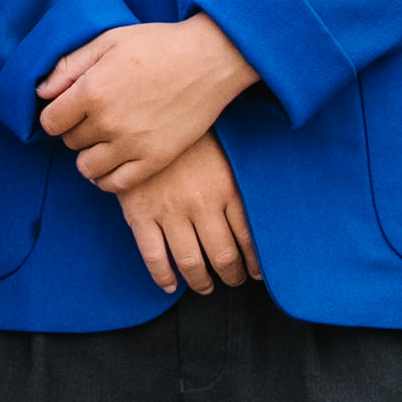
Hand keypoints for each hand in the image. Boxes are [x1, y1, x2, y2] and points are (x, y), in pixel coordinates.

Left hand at [38, 14, 261, 194]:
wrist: (210, 59)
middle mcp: (108, 122)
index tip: (70, 108)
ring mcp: (132, 144)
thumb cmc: (159, 45)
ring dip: (90, 156)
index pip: (50, 122)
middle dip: (77, 130)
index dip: (56, 115)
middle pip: (70, 143)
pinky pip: (115, 184)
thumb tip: (40, 92)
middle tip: (96, 116)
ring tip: (104, 140)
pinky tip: (113, 162)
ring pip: (87, 168)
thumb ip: (70, 66)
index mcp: (92, 91)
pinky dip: (107, 178)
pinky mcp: (155, 159)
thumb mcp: (109, 41)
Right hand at [115, 128, 256, 298]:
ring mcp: (170, 211)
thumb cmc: (191, 133)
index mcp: (227, 189)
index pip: (248, 238)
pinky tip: (170, 285)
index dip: (255, 262)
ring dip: (201, 282)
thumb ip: (238, 184)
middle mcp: (201, 204)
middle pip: (223, 256)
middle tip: (234, 281)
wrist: (146, 114)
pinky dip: (162, 276)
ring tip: (206, 287)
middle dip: (232, 275)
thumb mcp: (225, 152)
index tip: (257, 272)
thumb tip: (260, 212)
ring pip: (190, 262)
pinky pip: (154, 256)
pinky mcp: (140, 215)